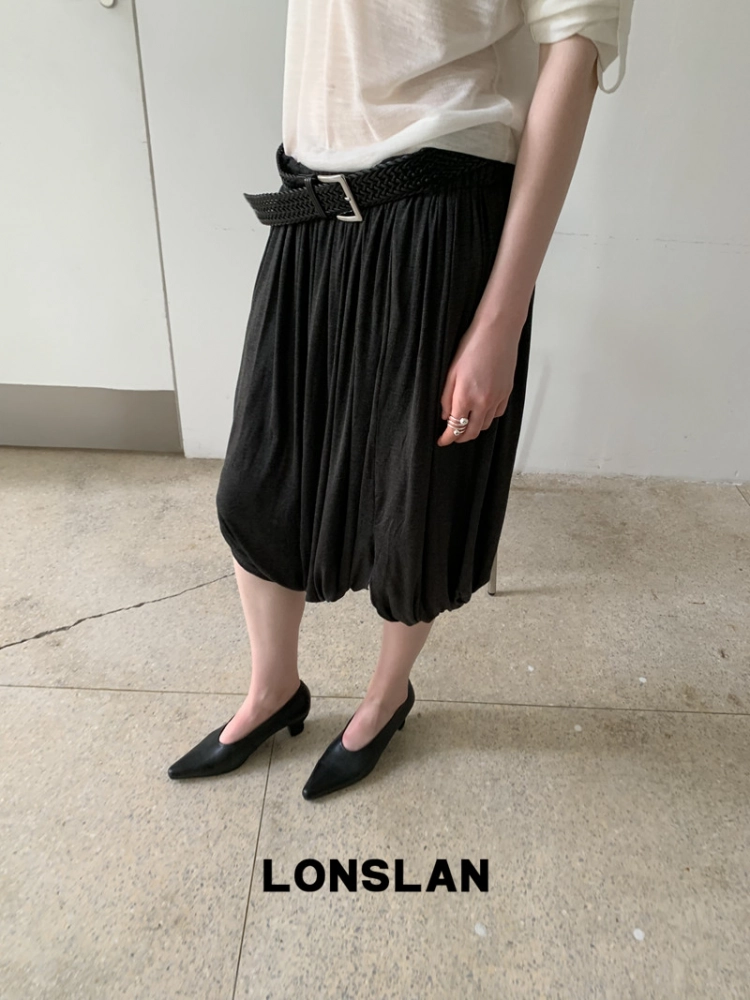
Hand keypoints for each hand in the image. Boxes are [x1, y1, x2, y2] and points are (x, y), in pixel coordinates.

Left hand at [437, 312, 522, 446]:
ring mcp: (497, 398)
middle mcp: (483, 402)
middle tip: (451, 436)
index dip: (447, 438)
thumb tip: (445, 416)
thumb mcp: (451, 372)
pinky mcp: (507, 392)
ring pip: (486, 425)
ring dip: (474, 428)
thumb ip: (446, 398)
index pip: (455, 428)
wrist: (497, 332)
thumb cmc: (472, 346)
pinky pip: (497, 413)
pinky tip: (481, 411)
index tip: (442, 441)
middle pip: (472, 432)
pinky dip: (488, 417)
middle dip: (459, 438)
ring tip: (465, 423)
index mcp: (465, 397)